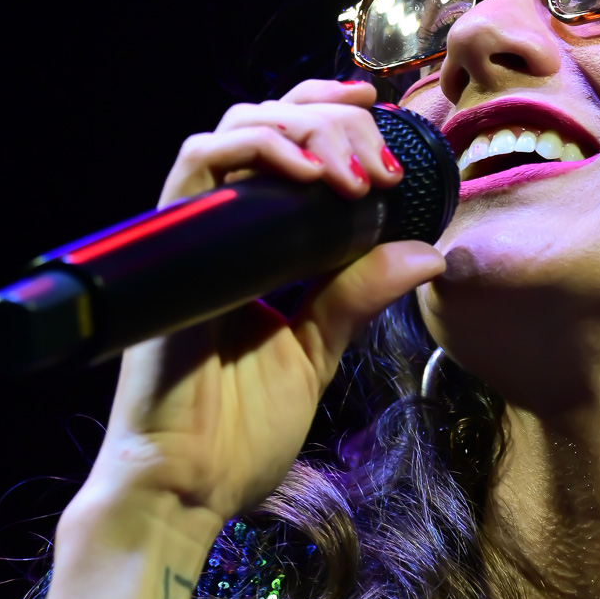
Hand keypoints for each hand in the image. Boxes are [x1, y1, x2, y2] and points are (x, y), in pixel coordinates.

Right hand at [77, 80, 444, 529]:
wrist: (188, 488)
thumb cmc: (238, 431)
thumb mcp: (319, 349)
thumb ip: (359, 293)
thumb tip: (430, 252)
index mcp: (248, 245)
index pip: (278, 143)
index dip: (321, 112)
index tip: (376, 110)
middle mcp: (215, 228)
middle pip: (262, 122)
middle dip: (329, 121)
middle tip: (379, 159)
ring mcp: (190, 234)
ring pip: (233, 128)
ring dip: (304, 131)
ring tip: (355, 172)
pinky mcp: (169, 249)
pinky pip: (199, 165)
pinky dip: (258, 153)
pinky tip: (311, 177)